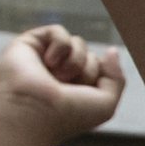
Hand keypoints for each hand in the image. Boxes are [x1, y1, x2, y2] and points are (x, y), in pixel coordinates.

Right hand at [0, 27, 126, 145]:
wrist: (34, 113)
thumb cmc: (68, 114)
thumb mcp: (105, 104)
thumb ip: (116, 78)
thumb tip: (111, 50)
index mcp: (74, 88)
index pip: (99, 68)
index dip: (98, 78)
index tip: (82, 95)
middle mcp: (57, 74)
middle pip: (89, 55)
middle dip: (87, 70)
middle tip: (68, 88)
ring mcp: (42, 59)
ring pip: (77, 42)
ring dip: (75, 61)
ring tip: (57, 78)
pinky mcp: (28, 45)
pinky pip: (58, 31)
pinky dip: (60, 46)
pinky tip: (48, 63)